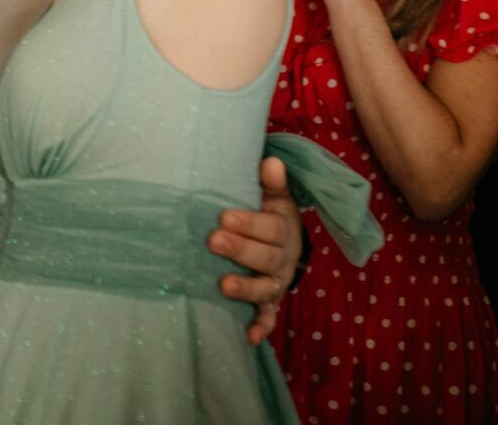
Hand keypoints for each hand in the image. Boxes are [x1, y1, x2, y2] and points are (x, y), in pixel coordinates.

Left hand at [209, 156, 303, 343]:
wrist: (284, 243)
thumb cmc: (268, 214)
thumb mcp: (274, 196)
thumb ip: (272, 182)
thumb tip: (270, 161)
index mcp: (283, 229)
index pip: (270, 227)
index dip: (249, 223)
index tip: (224, 217)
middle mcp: (283, 258)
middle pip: (265, 257)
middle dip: (240, 250)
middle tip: (213, 241)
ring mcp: (276, 282)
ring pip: (266, 288)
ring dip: (246, 287)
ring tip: (223, 285)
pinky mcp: (269, 302)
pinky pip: (268, 317)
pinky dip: (261, 327)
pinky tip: (248, 336)